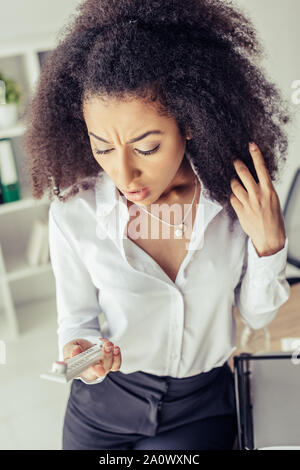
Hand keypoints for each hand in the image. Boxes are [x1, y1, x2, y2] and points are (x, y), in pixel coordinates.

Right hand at [63, 337, 121, 380]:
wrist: (83, 346)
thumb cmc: (74, 350)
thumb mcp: (69, 348)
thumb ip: (71, 350)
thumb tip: (76, 350)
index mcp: (80, 371)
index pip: (85, 374)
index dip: (91, 371)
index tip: (94, 366)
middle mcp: (92, 372)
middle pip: (101, 370)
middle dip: (105, 359)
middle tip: (106, 347)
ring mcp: (102, 367)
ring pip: (110, 366)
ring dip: (111, 355)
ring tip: (109, 344)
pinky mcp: (109, 362)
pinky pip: (116, 363)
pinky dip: (117, 356)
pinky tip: (115, 348)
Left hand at [230, 142, 285, 256]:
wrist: (270, 238)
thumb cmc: (274, 219)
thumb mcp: (273, 200)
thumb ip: (264, 189)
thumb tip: (256, 179)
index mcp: (269, 191)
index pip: (262, 168)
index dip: (256, 155)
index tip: (251, 145)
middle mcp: (257, 195)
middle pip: (243, 173)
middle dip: (238, 164)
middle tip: (235, 160)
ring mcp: (247, 203)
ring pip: (235, 185)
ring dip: (234, 182)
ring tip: (236, 182)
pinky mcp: (240, 211)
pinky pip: (232, 198)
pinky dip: (234, 197)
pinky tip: (237, 198)